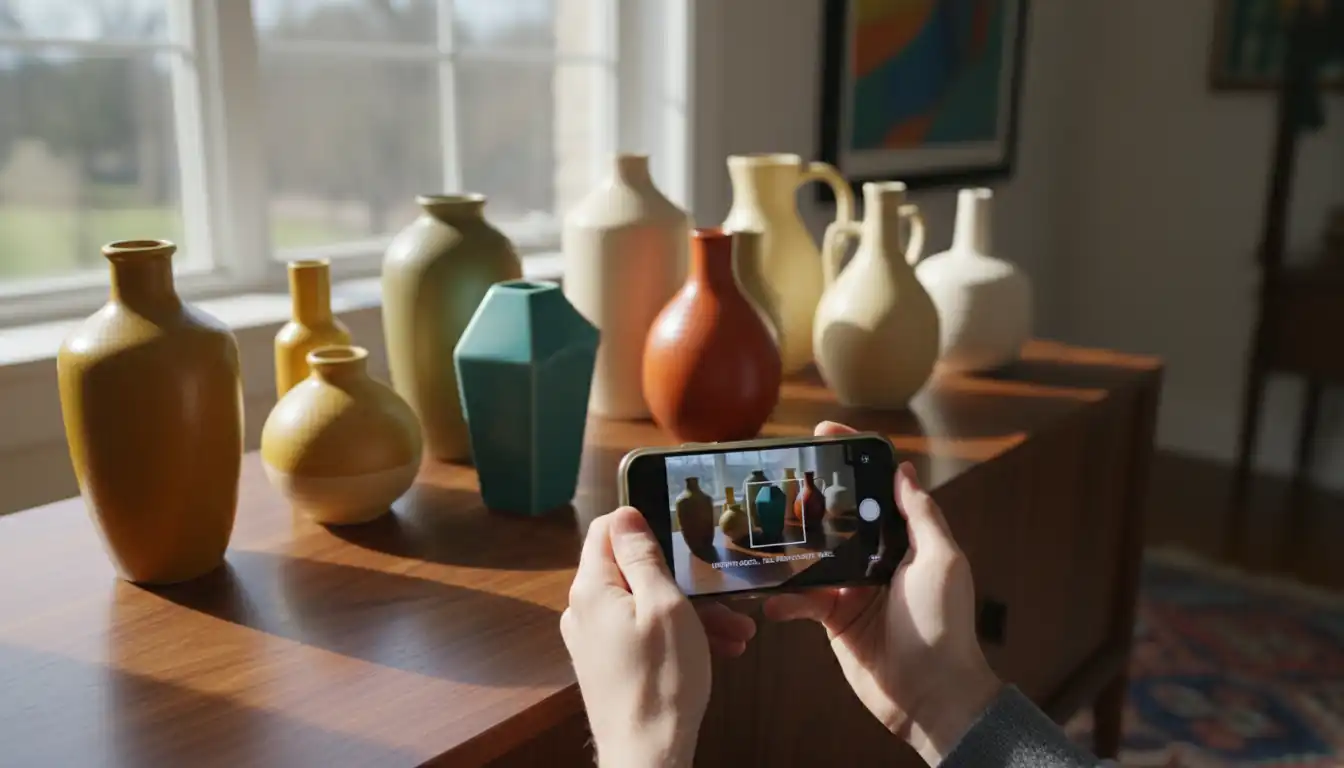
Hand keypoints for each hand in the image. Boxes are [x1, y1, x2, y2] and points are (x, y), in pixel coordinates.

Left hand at [562, 507, 755, 766]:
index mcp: (591, 588)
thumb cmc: (661, 682)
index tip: (682, 539)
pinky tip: (717, 651)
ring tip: (734, 633)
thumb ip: (642, 556)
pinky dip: (677, 636)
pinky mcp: (607, 664)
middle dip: (683, 581)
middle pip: (632, 572)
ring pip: (643, 606)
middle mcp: (583, 610)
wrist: (647, 757)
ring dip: (690, 613)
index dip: (644, 526)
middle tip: (726, 600)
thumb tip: (625, 514)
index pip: (606, 529)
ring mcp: (593, 639)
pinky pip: (642, 634)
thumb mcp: (665, 605)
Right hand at [763, 421, 1001, 765]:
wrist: (930, 694)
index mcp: (904, 540)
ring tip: (761, 534)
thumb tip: (904, 470)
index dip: (852, 458)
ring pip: (813, 555)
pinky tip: (771, 597)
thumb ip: (920, 516)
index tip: (822, 433)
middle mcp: (876, 558)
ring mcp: (852, 588)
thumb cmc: (943, 625)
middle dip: (809, 497)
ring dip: (789, 548)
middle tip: (777, 478)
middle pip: (838, 516)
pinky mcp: (833, 618)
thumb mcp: (942, 560)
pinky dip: (785, 598)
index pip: (876, 489)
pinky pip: (802, 599)